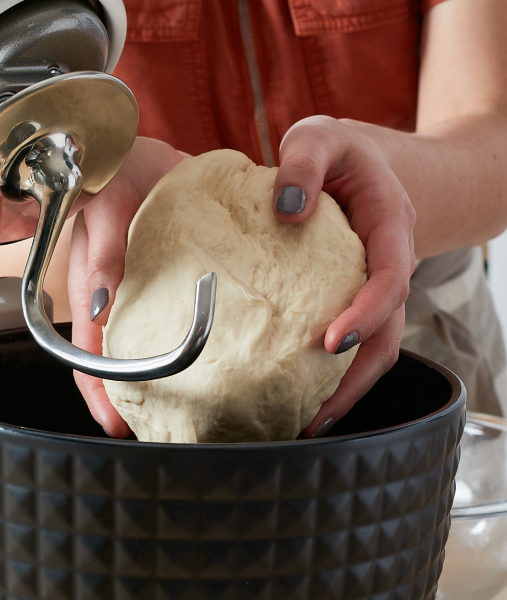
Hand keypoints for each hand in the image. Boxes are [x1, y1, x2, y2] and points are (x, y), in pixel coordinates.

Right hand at [68, 137, 186, 436]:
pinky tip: (220, 356)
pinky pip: (181, 319)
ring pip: (152, 346)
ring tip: (194, 406)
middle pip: (120, 363)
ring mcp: (147, 292)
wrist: (150, 149)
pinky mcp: (175, 281)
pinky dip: (196, 342)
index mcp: (92, 289)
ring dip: (168, 377)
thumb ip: (102, 252)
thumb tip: (102, 310)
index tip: (119, 425)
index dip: (99, 394)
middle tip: (167, 429)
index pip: (86, 355)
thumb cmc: (117, 168)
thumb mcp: (106, 205)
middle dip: (137, 400)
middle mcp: (117, 298)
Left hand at [273, 116, 415, 436]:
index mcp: (389, 225)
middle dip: (355, 378)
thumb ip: (304, 161)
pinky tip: (302, 400)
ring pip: (375, 349)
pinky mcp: (353, 302)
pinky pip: (355, 344)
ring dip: (345, 390)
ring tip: (306, 426)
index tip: (332, 343)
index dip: (367, 313)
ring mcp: (373, 289)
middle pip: (387, 333)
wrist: (363, 163)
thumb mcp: (320, 136)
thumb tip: (287, 209)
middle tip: (314, 415)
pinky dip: (333, 375)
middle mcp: (389, 264)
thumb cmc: (338, 151)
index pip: (389, 277)